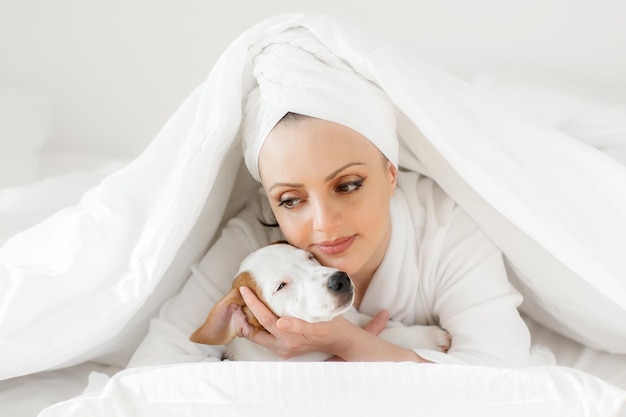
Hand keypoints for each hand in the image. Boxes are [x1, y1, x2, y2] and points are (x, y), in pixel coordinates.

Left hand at [239, 286, 354, 358]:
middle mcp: (283, 346)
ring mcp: (283, 350)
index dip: (253, 304)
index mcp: (291, 338)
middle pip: (255, 332)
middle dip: (243, 317)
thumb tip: (281, 322)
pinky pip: (265, 338)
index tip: (244, 290)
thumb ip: (299, 324)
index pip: (265, 319)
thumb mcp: (320, 322)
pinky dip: (257, 327)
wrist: (340, 340)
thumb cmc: (332, 326)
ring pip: (258, 337)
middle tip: (235, 299)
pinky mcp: (284, 350)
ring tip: (241, 306)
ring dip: (248, 323)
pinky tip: (254, 316)